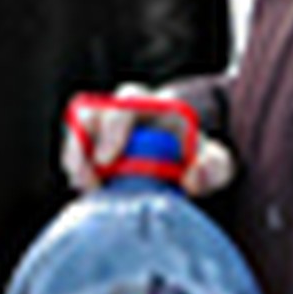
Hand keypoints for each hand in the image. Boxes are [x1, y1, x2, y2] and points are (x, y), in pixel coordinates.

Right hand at [61, 83, 234, 197]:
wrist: (192, 159)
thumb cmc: (203, 157)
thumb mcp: (219, 162)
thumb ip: (214, 167)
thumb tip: (192, 179)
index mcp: (153, 106)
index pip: (126, 104)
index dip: (112, 128)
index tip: (105, 160)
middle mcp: (125, 111)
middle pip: (92, 113)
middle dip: (81, 144)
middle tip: (85, 178)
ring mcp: (107, 127)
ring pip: (78, 129)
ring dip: (74, 155)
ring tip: (80, 184)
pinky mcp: (96, 145)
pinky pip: (75, 149)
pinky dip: (75, 168)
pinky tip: (83, 189)